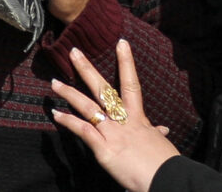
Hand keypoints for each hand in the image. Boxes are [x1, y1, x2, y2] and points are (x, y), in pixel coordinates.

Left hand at [52, 41, 178, 191]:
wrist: (166, 179)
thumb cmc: (165, 164)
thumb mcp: (161, 144)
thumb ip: (156, 133)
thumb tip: (162, 129)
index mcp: (138, 119)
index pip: (131, 85)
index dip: (126, 63)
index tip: (121, 43)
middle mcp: (124, 121)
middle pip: (104, 90)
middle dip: (88, 69)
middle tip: (74, 52)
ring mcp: (113, 133)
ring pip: (88, 107)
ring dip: (69, 93)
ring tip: (54, 82)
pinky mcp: (104, 149)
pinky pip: (84, 131)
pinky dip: (69, 122)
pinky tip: (56, 114)